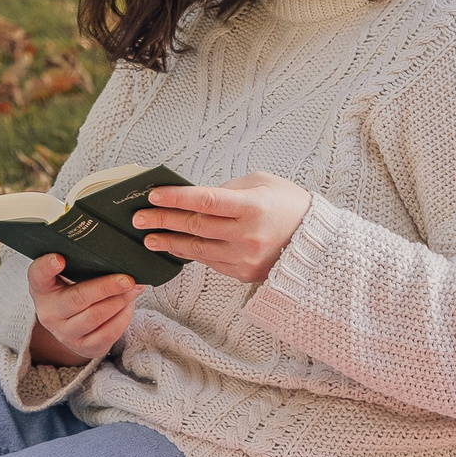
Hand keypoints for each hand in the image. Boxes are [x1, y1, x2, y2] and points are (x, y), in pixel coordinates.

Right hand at [26, 250, 137, 366]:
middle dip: (106, 287)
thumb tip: (113, 255)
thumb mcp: (65, 276)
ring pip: (95, 317)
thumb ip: (78, 263)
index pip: (38, 275)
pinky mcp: (84, 347)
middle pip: (78, 299)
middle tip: (127, 279)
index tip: (59, 259)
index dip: (47, 266)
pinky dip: (123, 317)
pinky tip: (129, 305)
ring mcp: (65, 333)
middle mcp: (49, 313)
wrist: (69, 325)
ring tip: (134, 288)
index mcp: (41, 289)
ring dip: (119, 301)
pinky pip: (107, 334)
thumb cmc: (70, 291)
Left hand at [132, 174, 311, 283]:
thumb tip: (195, 197)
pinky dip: (189, 253)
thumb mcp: (263, 183)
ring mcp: (245, 257)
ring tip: (148, 237)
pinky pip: (209, 262)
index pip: (205, 201)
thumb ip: (228, 189)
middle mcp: (247, 234)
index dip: (176, 198)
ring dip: (169, 242)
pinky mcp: (244, 273)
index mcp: (253, 207)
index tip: (152, 195)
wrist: (317, 243)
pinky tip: (174, 247)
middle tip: (138, 218)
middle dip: (163, 220)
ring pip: (197, 249)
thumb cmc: (290, 205)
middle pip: (195, 226)